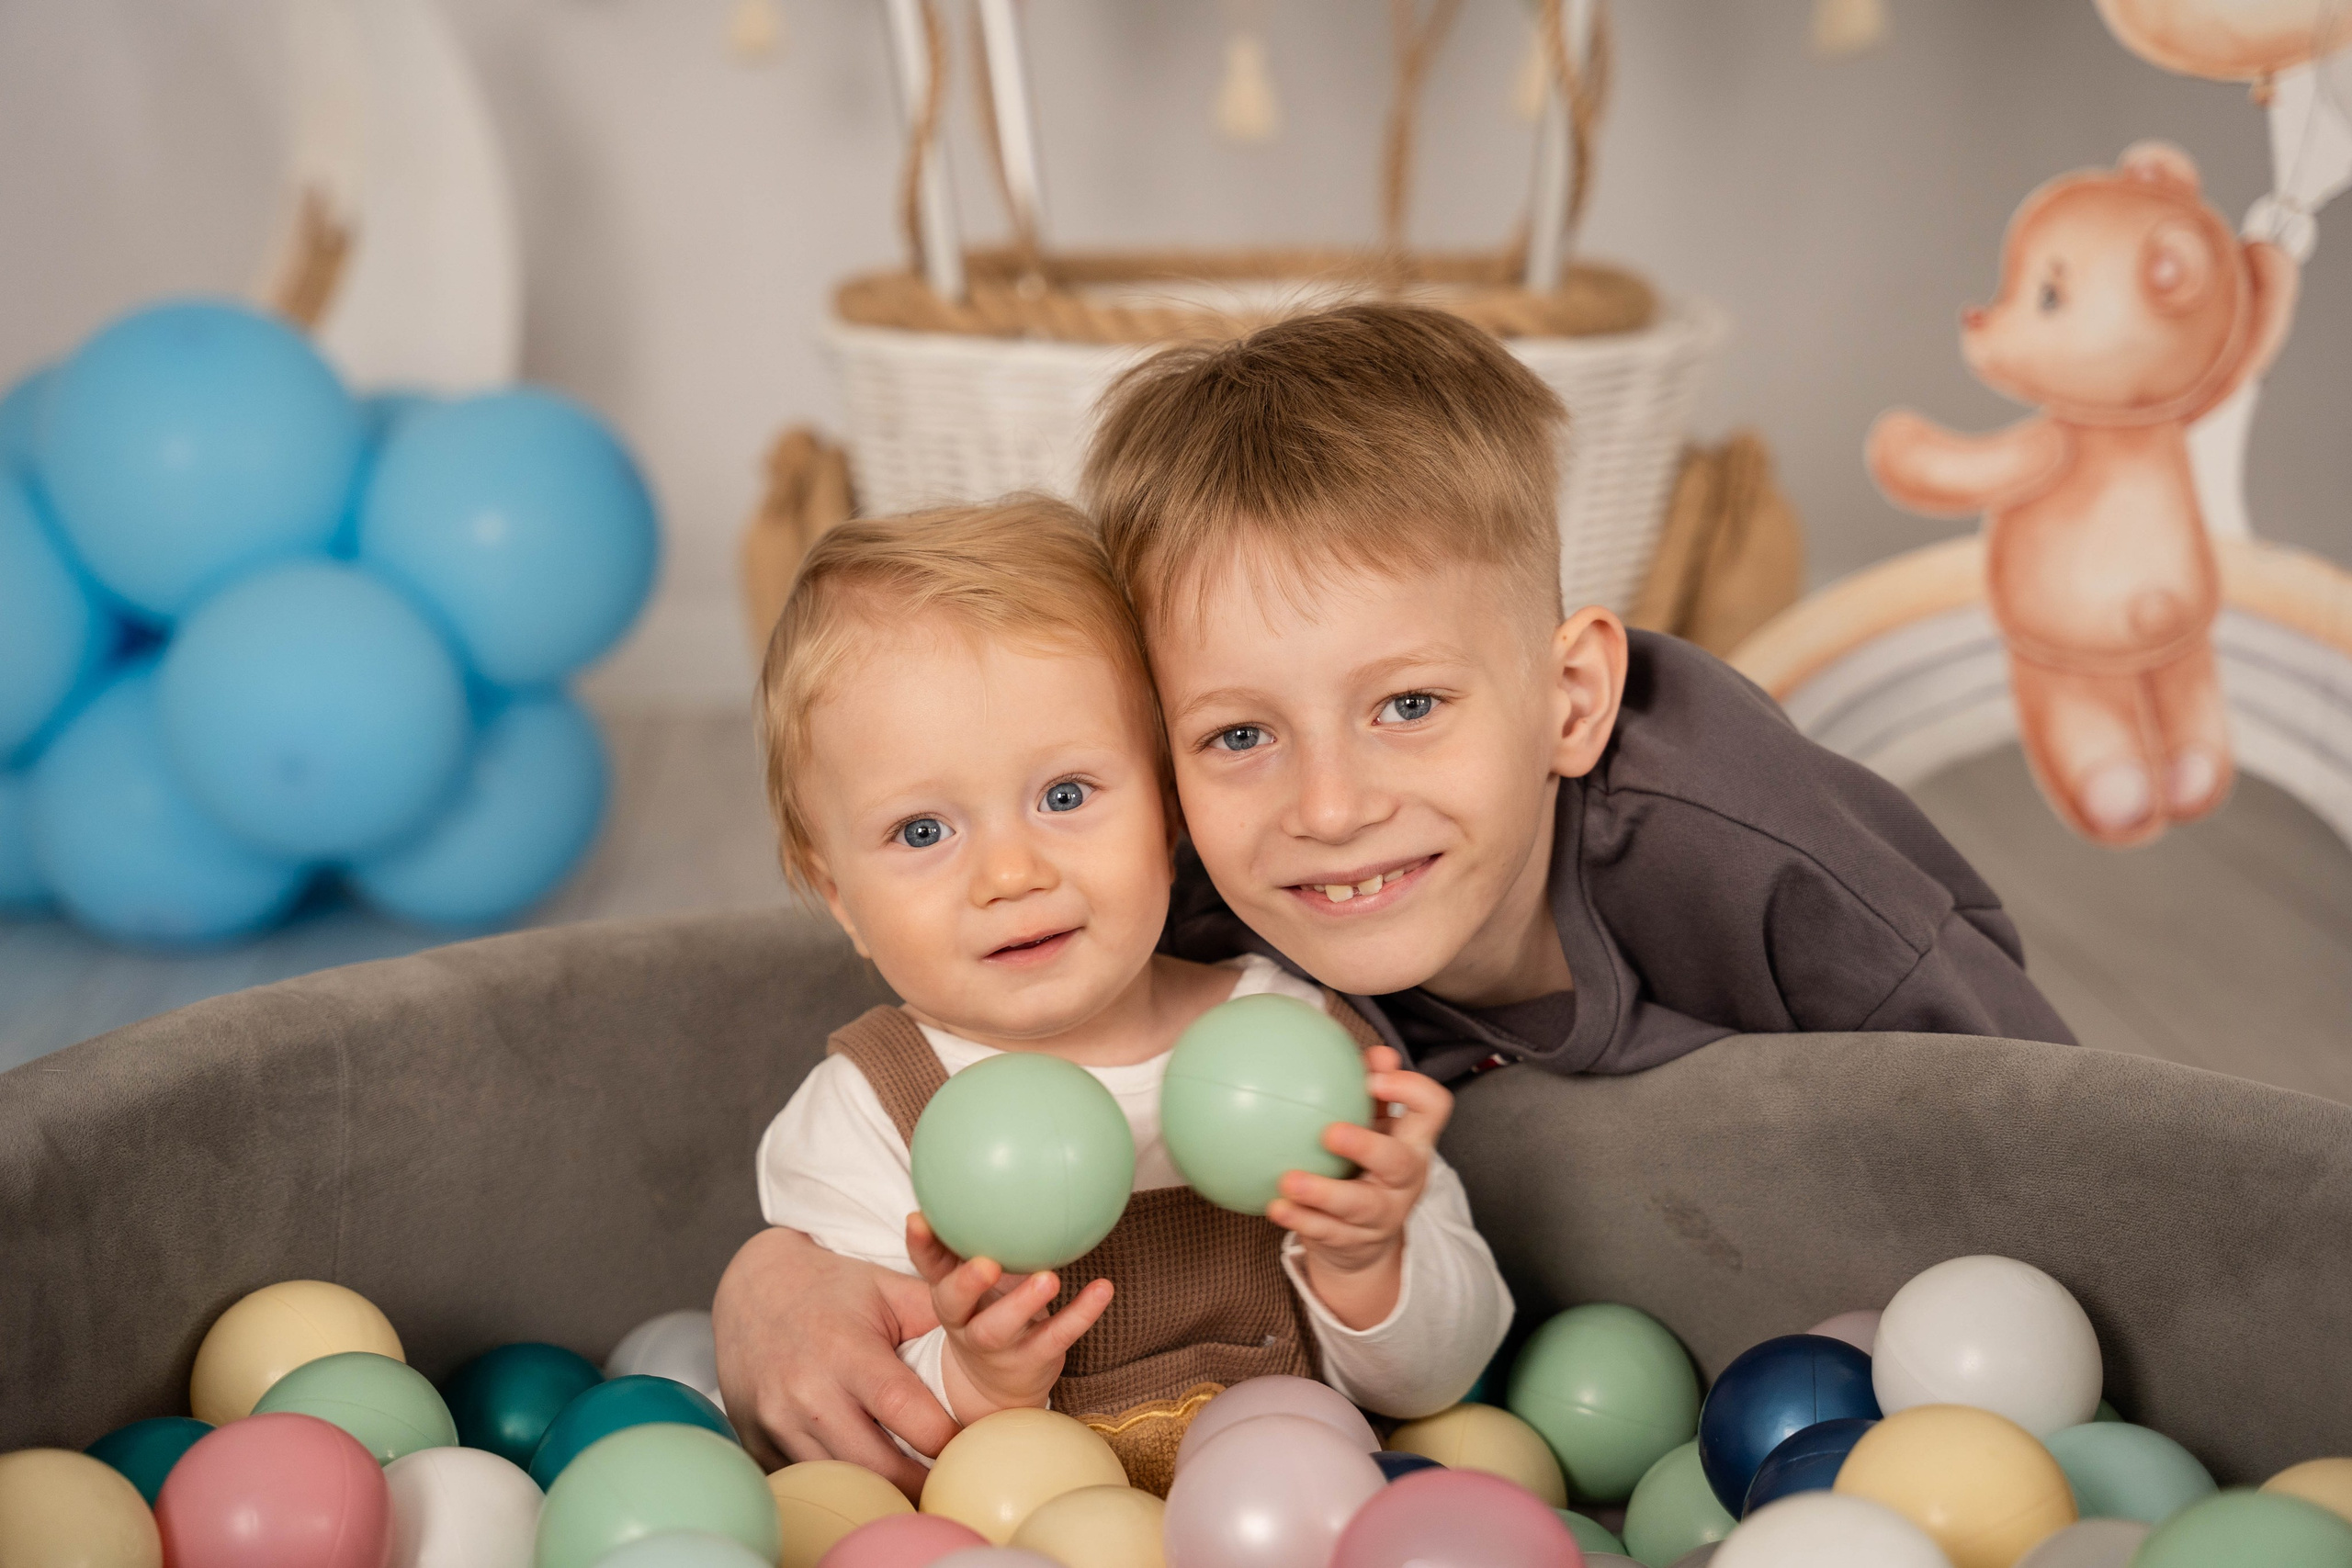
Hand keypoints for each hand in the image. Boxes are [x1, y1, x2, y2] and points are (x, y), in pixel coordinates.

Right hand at [712, 1225, 956, 1494]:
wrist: (754, 1289)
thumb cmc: (833, 1288)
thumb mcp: (888, 1289)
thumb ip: (941, 1315)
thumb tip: (1001, 1330)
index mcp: (846, 1352)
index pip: (907, 1413)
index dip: (947, 1438)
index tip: (974, 1445)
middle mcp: (808, 1393)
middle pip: (877, 1466)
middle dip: (922, 1481)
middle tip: (954, 1482)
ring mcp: (778, 1424)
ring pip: (844, 1483)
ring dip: (883, 1490)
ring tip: (918, 1486)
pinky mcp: (760, 1444)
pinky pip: (810, 1483)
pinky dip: (842, 1484)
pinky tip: (869, 1476)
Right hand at [906, 1213, 1113, 1422]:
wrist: (995, 1387)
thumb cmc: (987, 1311)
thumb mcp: (975, 1279)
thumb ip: (978, 1235)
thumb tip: (1000, 1163)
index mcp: (950, 1295)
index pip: (928, 1267)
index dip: (920, 1245)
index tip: (918, 1217)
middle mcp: (965, 1322)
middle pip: (954, 1304)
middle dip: (966, 1282)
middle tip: (987, 1263)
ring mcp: (995, 1346)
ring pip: (1000, 1328)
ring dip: (1024, 1303)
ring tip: (1049, 1279)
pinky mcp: (1031, 1361)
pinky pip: (1056, 1337)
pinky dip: (1081, 1313)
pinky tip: (1104, 1288)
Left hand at [1267, 1046, 1450, 1330]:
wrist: (1365, 1242)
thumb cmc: (1364, 1165)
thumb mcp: (1372, 1126)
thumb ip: (1366, 1088)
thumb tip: (1368, 1049)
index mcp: (1414, 1141)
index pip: (1433, 1108)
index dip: (1412, 1089)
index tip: (1375, 1078)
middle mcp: (1406, 1178)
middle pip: (1398, 1162)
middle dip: (1367, 1146)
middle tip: (1329, 1132)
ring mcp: (1383, 1214)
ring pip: (1359, 1206)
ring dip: (1322, 1193)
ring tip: (1288, 1181)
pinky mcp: (1356, 1242)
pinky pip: (1326, 1232)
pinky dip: (1299, 1219)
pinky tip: (1274, 1206)